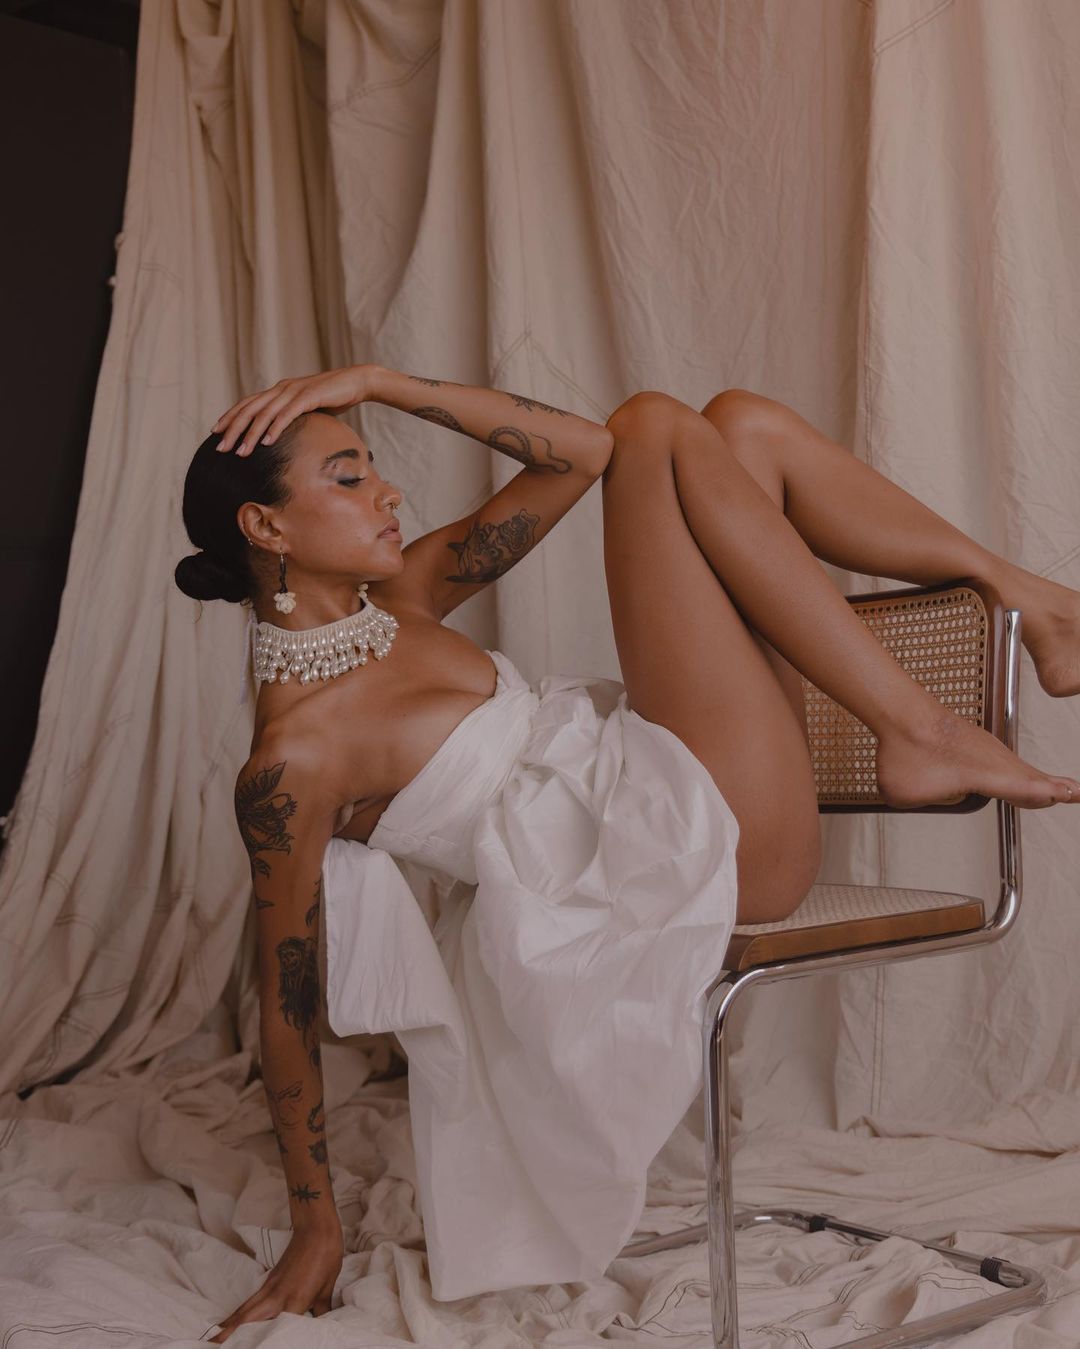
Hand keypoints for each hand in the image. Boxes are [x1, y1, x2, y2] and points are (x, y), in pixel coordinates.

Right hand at [208, 1220, 343, 1341]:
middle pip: (248, 1319)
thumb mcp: (326, 1288)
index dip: (264, 1341)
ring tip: (215, 1337)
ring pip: (245, 1309)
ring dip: (229, 1324)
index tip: (251, 1346)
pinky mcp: (269, 1279)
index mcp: (293, 1301)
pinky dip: (239, 1312)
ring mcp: (270, 1286)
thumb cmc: (325, 1256)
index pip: (276, 1330)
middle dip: (229, 1333)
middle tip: (214, 1344)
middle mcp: (276, 1296)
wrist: (316, 1228)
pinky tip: (235, 1318)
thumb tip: (321, 1324)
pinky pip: (250, 1300)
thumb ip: (320, 1310)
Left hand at [212, 364, 380, 455]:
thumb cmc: (333, 398)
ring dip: (251, 434)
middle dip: (233, 429)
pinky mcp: (308, 397)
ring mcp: (294, 392)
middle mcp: (281, 389)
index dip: (230, 417)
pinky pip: (287, 414)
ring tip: (241, 452)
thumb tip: (281, 434)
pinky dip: (275, 428)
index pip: (248, 403)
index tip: (216, 432)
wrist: (356, 382)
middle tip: (220, 447)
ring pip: (265, 414)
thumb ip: (292, 416)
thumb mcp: (307, 408)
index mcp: (278, 391)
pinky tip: (266, 441)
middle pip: (250, 409)